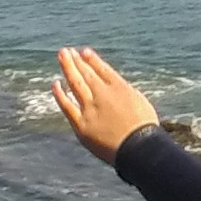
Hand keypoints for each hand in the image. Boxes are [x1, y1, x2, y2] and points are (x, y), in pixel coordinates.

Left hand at [52, 46, 160, 164]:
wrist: (139, 148)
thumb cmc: (144, 129)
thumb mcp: (140, 102)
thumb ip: (125, 92)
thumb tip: (115, 87)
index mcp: (120, 88)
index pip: (103, 70)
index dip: (92, 60)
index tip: (84, 52)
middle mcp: (103, 95)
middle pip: (87, 74)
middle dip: (76, 61)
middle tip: (67, 51)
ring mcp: (90, 109)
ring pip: (75, 84)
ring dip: (68, 68)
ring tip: (62, 57)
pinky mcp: (82, 125)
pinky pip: (67, 106)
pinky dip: (60, 94)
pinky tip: (55, 84)